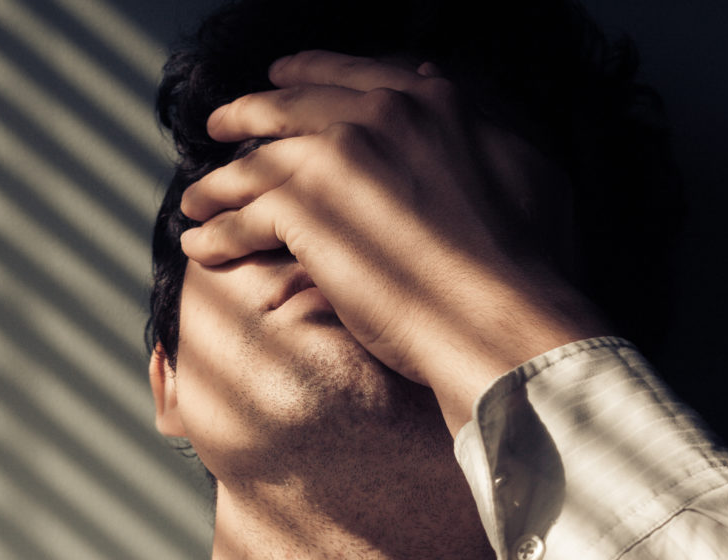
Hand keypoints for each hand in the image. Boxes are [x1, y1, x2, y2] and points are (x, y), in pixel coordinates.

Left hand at [179, 51, 609, 432]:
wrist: (503, 315)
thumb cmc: (532, 262)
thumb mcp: (527, 169)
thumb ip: (481, 130)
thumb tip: (453, 100)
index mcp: (432, 101)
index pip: (354, 76)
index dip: (312, 76)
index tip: (285, 80)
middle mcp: (379, 114)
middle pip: (292, 105)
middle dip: (249, 113)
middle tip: (223, 125)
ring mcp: (336, 158)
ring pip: (257, 161)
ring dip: (219, 183)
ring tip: (195, 201)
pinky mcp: (304, 210)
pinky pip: (241, 216)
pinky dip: (216, 234)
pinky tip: (200, 247)